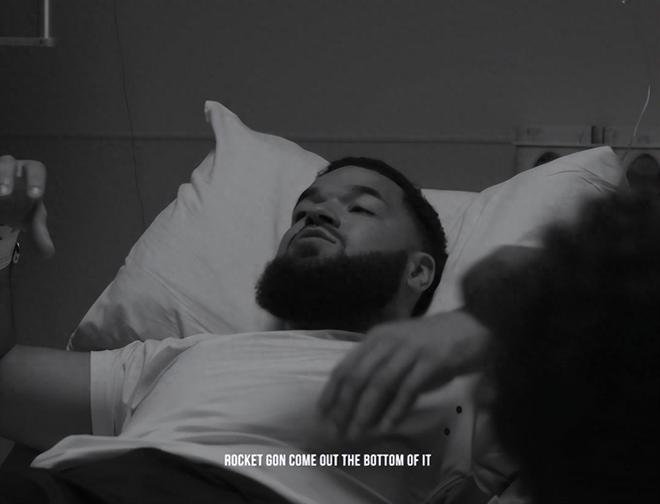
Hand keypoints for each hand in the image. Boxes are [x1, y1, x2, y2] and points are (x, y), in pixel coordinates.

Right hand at [0, 155, 53, 256]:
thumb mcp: (29, 220)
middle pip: (8, 163)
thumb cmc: (20, 207)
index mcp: (29, 173)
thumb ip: (39, 234)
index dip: (35, 180)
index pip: (36, 169)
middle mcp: (9, 166)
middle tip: (4, 194)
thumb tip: (49, 253)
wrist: (3, 203)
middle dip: (6, 177)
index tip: (35, 196)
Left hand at [318, 310, 489, 439]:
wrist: (474, 327)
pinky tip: (387, 427)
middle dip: (343, 407)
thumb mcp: (401, 352)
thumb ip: (380, 371)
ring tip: (356, 434)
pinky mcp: (432, 361)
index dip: (331, 392)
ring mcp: (410, 349)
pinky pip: (408, 389)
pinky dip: (395, 410)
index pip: (345, 366)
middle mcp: (389, 341)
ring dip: (364, 412)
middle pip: (357, 377)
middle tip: (336, 432)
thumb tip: (357, 405)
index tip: (322, 415)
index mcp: (377, 337)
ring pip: (378, 384)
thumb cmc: (434, 344)